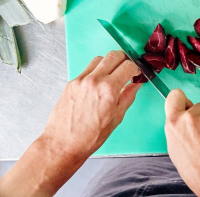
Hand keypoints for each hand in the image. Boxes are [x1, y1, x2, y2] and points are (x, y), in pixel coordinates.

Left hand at [0, 51, 141, 196]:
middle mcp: (94, 80)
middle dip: (124, 59)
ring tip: (112, 74)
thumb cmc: (89, 137)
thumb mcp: (116, 118)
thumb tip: (136, 85)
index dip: (136, 68)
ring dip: (109, 62)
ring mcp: (81, 80)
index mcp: (109, 90)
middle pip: (114, 55)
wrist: (63, 144)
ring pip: (100, 59)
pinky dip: (96, 71)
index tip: (136, 72)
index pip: (128, 66)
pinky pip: (87, 69)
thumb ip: (128, 97)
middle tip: (127, 68)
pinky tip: (98, 82)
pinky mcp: (71, 82)